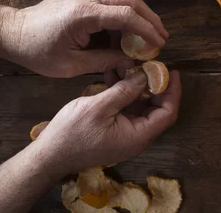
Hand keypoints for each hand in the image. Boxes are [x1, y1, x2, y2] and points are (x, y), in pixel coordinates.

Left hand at [2, 0, 168, 77]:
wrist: (11, 31)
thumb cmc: (36, 52)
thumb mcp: (70, 66)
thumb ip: (104, 61)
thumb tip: (130, 62)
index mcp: (85, 14)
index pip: (127, 15)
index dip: (147, 29)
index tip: (160, 44)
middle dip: (150, 18)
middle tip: (162, 37)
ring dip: (140, 16)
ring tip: (150, 37)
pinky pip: (112, 2)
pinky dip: (126, 16)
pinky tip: (128, 34)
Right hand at [33, 70, 180, 173]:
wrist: (48, 155)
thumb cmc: (72, 133)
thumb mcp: (99, 106)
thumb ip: (125, 90)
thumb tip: (145, 75)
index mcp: (138, 136)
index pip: (167, 113)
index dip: (172, 91)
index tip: (171, 71)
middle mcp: (136, 137)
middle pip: (157, 108)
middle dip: (154, 85)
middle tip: (149, 64)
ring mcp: (125, 134)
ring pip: (140, 106)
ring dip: (136, 85)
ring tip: (128, 64)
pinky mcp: (114, 129)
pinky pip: (126, 108)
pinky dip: (123, 92)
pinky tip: (113, 74)